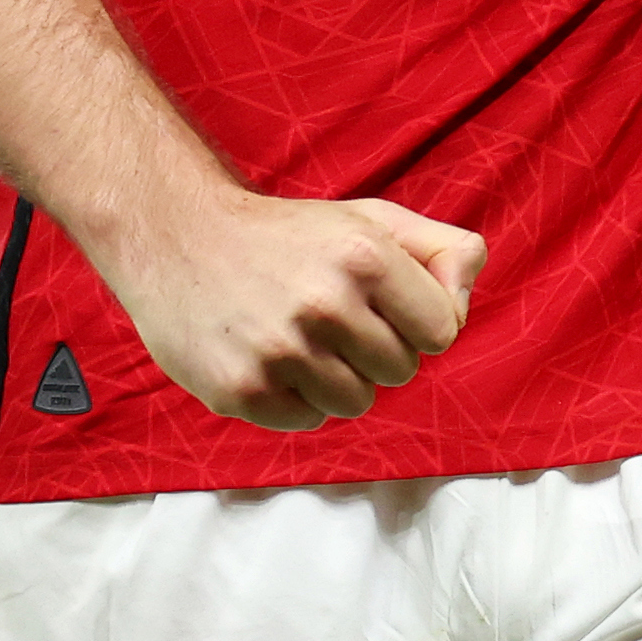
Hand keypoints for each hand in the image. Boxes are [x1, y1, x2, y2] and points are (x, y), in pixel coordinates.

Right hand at [100, 187, 484, 432]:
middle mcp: (325, 303)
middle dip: (374, 349)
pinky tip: (266, 356)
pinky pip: (307, 420)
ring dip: (335, 378)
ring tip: (297, 337)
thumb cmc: (287, 235)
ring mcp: (280, 351)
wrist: (176, 237)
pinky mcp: (242, 390)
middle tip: (328, 317)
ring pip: (357, 402)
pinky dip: (294, 398)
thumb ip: (441, 251)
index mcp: (365, 255)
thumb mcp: (369, 220)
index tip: (381, 305)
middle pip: (400, 371)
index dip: (415, 322)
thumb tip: (464, 303)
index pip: (442, 331)